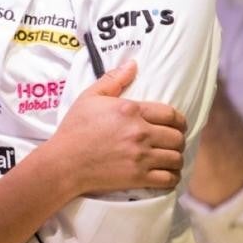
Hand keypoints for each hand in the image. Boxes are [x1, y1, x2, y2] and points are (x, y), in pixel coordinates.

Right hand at [46, 60, 187, 194]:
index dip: (179, 120)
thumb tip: (133, 64)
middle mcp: (140, 132)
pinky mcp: (138, 177)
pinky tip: (168, 175)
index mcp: (131, 110)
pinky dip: (173, 178)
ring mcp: (140, 156)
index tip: (178, 125)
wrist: (63, 163)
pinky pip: (169, 179)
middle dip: (178, 139)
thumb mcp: (89, 97)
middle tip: (173, 142)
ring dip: (176, 158)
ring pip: (176, 158)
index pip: (171, 114)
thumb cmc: (74, 129)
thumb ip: (113, 79)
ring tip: (171, 158)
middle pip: (177, 137)